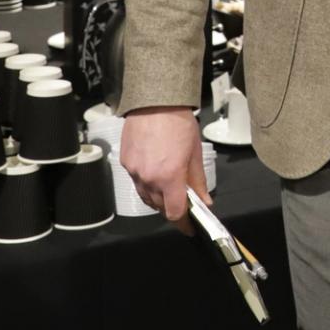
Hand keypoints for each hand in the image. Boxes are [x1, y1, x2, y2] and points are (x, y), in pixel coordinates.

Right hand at [119, 106, 210, 230]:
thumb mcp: (195, 153)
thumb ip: (198, 182)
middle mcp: (149, 178)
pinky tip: (155, 172)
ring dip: (158, 198)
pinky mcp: (125, 163)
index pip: (174, 214)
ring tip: (169, 186)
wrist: (155, 102)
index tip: (190, 227)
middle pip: (160, 207)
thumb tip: (204, 202)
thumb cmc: (178, 123)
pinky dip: (146, 183)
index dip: (184, 224)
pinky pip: (136, 182)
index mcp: (170, 177)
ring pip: (146, 197)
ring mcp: (134, 172)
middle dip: (172, 208)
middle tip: (183, 202)